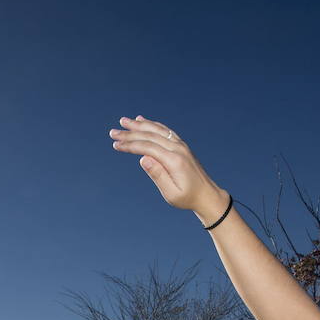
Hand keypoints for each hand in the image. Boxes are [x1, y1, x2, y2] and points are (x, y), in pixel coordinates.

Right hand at [109, 115, 227, 220]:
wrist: (207, 195)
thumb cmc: (187, 198)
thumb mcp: (171, 193)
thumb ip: (158, 175)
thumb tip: (143, 158)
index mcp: (174, 160)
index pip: (147, 147)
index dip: (130, 145)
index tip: (115, 145)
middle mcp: (178, 149)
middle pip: (150, 136)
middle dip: (130, 133)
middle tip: (113, 132)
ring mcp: (180, 145)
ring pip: (157, 130)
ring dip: (139, 125)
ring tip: (124, 121)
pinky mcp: (181, 146)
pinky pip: (164, 131)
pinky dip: (152, 125)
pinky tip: (142, 120)